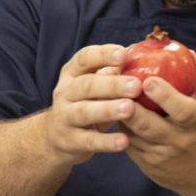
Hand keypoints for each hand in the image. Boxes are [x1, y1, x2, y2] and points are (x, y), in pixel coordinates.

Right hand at [43, 44, 141, 164]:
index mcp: (71, 74)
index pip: (84, 58)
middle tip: (136, 86)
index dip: (103, 54)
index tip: (123, 53)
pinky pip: (89, 140)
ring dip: (108, 110)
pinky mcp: (70, 140)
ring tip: (130, 109)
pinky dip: (106, 142)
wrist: (55, 137)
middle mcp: (65, 92)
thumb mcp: (94, 87)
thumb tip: (140, 59)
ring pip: (85, 112)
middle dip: (112, 85)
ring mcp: (65, 117)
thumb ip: (111, 74)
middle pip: (87, 85)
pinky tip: (124, 141)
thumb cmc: (86, 104)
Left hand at [119, 57, 195, 193]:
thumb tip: (189, 52)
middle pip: (149, 125)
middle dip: (130, 107)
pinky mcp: (146, 164)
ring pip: (132, 134)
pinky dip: (120, 127)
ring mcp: (160, 155)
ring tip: (110, 95)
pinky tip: (114, 112)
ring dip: (119, 115)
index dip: (165, 96)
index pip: (183, 111)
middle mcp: (178, 141)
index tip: (149, 81)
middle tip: (117, 86)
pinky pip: (128, 142)